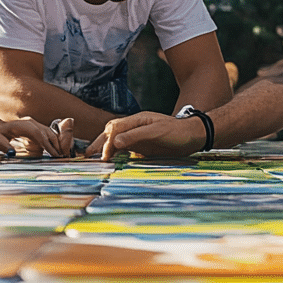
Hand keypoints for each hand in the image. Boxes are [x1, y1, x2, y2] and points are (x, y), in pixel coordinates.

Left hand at [0, 113, 71, 157]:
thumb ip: (2, 146)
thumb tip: (11, 154)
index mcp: (21, 125)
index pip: (38, 133)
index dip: (47, 144)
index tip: (54, 155)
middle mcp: (30, 123)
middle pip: (48, 133)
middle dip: (57, 144)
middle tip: (63, 158)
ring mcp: (33, 126)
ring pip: (50, 134)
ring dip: (57, 144)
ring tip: (62, 157)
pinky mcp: (34, 131)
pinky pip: (46, 137)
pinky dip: (53, 144)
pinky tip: (56, 153)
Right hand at [86, 111, 203, 157]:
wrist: (195, 136)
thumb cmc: (178, 132)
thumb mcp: (157, 132)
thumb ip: (136, 136)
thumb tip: (115, 141)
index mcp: (137, 120)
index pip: (114, 129)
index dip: (106, 142)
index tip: (103, 156)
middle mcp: (136, 127)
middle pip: (111, 133)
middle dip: (98, 143)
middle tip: (87, 156)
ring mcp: (139, 137)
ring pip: (117, 142)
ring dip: (106, 150)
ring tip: (95, 160)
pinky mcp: (144, 146)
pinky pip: (126, 150)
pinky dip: (117, 155)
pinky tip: (112, 162)